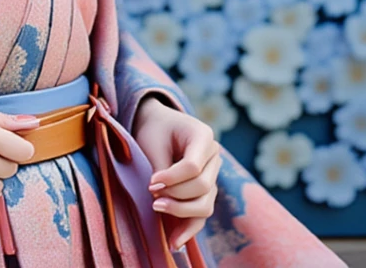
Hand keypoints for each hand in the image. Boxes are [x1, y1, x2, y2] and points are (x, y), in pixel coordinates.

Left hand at [132, 95, 220, 252]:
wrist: (157, 124)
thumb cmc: (153, 130)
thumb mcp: (154, 143)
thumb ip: (162, 170)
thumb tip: (162, 201)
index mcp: (203, 135)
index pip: (193, 166)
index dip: (172, 178)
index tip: (151, 183)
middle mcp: (214, 156)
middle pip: (203, 186)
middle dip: (176, 195)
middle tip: (152, 195)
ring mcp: (213, 174)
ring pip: (206, 203)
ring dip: (182, 211)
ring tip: (157, 209)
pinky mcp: (206, 191)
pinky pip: (201, 213)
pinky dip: (189, 228)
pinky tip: (175, 242)